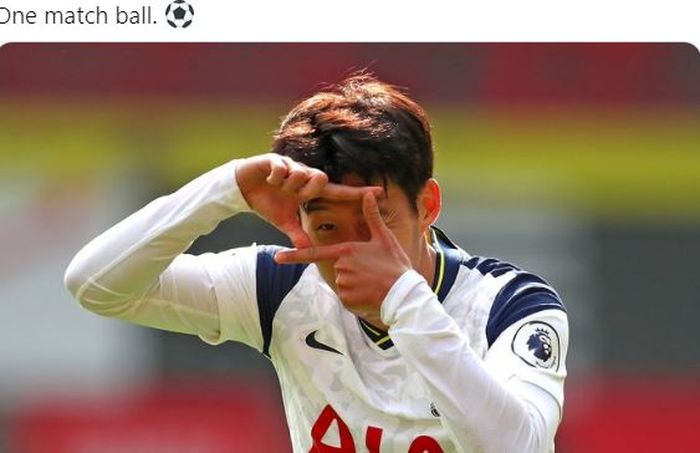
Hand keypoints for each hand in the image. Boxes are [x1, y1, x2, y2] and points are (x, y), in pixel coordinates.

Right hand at [235, 154, 380, 247]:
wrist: (243, 188)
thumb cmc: (268, 203)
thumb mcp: (284, 222)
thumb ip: (298, 234)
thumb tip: (307, 251)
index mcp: (309, 190)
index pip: (338, 191)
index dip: (357, 192)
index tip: (379, 192)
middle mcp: (305, 175)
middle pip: (320, 178)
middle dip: (307, 189)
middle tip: (294, 196)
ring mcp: (291, 166)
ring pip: (300, 173)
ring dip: (288, 185)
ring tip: (276, 188)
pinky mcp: (276, 160)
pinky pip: (282, 168)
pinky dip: (275, 177)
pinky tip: (268, 181)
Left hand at [274, 191, 411, 321]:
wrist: (403, 294)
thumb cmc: (395, 264)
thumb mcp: (384, 238)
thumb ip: (372, 216)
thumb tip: (369, 194)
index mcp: (346, 251)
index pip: (314, 254)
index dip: (294, 256)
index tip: (277, 258)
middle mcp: (341, 267)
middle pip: (337, 268)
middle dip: (352, 270)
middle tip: (372, 272)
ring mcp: (342, 284)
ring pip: (342, 283)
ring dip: (355, 284)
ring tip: (372, 283)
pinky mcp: (347, 299)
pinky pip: (346, 297)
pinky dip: (356, 297)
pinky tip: (369, 294)